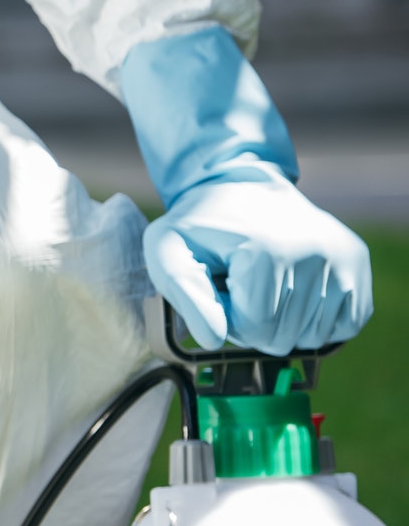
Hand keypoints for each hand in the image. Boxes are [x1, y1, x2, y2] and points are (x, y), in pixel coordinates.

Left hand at [144, 173, 370, 354]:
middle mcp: (316, 254)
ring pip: (312, 338)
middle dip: (254, 323)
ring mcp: (343, 259)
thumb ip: (185, 295)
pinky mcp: (357, 264)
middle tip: (241, 286)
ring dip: (283, 322)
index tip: (221, 289)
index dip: (229, 320)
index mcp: (268, 252)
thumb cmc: (201, 225)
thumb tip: (213, 339)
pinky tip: (292, 290)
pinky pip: (343, 326)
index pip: (254, 330)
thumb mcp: (168, 249)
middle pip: (283, 338)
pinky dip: (314, 320)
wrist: (240, 186)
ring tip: (265, 283)